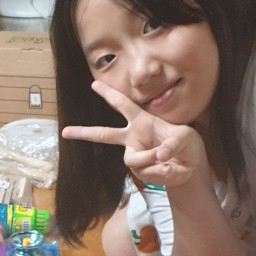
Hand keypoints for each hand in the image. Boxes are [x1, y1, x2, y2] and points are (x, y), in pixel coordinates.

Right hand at [62, 80, 208, 189]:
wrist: (191, 169)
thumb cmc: (188, 146)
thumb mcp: (187, 137)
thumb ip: (174, 142)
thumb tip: (159, 154)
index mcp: (143, 121)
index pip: (124, 105)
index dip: (109, 94)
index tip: (94, 84)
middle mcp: (134, 137)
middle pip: (104, 134)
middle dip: (84, 132)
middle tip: (65, 131)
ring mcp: (135, 155)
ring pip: (132, 158)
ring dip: (150, 158)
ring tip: (167, 159)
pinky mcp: (140, 171)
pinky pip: (145, 171)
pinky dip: (159, 171)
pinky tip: (168, 169)